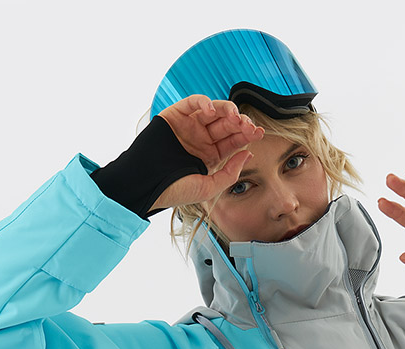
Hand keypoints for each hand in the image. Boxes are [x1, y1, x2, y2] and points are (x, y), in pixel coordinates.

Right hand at [151, 95, 264, 210]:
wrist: (145, 186)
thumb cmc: (173, 191)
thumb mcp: (208, 188)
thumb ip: (229, 174)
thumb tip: (247, 154)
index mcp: (210, 156)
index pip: (233, 141)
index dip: (247, 135)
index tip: (259, 133)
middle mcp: (201, 139)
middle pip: (226, 124)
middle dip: (241, 123)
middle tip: (249, 125)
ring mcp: (189, 127)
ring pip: (213, 111)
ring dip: (227, 110)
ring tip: (235, 117)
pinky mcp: (175, 115)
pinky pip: (193, 103)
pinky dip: (203, 102)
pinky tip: (212, 109)